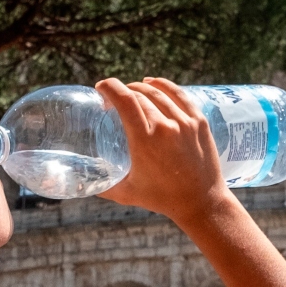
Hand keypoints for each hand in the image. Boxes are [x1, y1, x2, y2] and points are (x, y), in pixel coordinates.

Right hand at [97, 77, 232, 224]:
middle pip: (140, 95)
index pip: (125, 100)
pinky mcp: (200, 123)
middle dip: (123, 91)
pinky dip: (164, 85)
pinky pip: (180, 95)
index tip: (101, 87)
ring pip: (159, 93)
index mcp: (145, 141)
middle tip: (114, 100)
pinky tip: (153, 83)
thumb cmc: (163, 199)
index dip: (110, 87)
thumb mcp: (128, 193)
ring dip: (141, 88)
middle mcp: (166, 127)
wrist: (202, 203)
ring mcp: (185, 123)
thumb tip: (84, 182)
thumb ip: (104, 187)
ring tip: (132, 90)